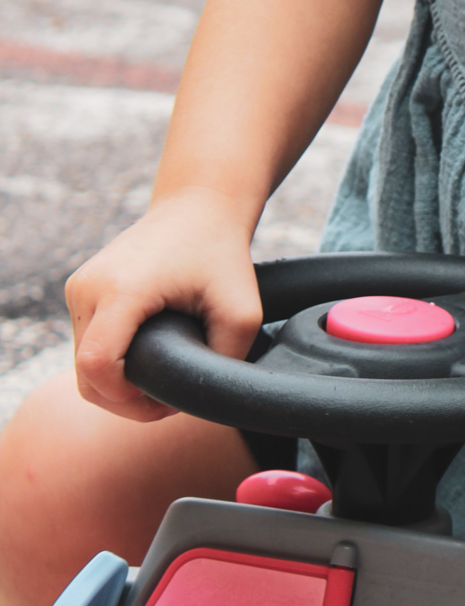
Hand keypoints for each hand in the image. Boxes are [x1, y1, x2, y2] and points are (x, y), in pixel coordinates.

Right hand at [66, 188, 261, 422]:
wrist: (198, 204)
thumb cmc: (222, 254)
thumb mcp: (243, 309)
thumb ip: (228, 358)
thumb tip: (205, 399)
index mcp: (121, 290)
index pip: (97, 367)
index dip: (126, 400)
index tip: (164, 398)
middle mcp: (89, 287)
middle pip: (84, 375)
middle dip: (122, 400)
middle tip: (165, 401)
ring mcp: (79, 287)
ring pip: (82, 364)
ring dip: (115, 383)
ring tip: (160, 381)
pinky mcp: (80, 289)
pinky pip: (85, 344)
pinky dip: (110, 362)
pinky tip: (146, 359)